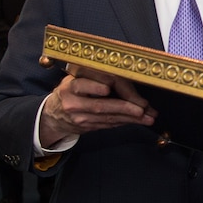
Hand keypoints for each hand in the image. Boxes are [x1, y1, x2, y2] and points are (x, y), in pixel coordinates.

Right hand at [39, 64, 155, 146]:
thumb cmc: (73, 90)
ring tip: (148, 117)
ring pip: (108, 117)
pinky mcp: (86, 127)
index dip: (107, 85)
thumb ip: (99, 76)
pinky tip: (139, 120)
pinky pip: (109, 124)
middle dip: (125, 107)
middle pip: (101, 104)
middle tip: (143, 108)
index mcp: (71, 84)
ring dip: (131, 118)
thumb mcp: (79, 77)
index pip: (89, 84)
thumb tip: (131, 77)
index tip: (123, 88)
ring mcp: (79, 117)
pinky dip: (125, 122)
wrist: (54, 114)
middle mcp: (73, 101)